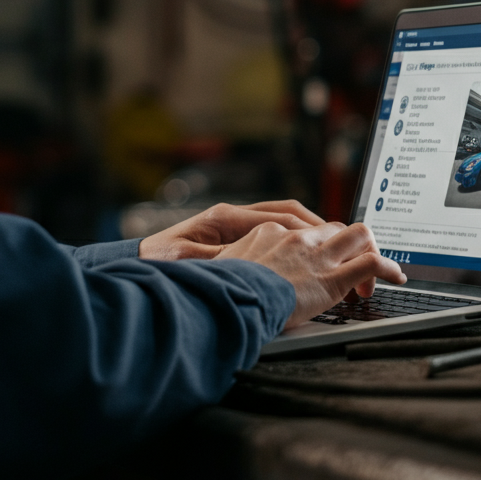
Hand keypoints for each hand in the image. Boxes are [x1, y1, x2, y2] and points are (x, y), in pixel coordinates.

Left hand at [138, 200, 326, 261]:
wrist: (138, 264)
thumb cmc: (162, 266)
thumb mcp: (195, 266)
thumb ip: (227, 263)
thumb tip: (254, 266)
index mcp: (225, 218)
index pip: (280, 217)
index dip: (309, 229)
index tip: (332, 241)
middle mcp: (231, 215)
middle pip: (286, 213)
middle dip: (316, 226)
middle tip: (341, 242)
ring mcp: (230, 224)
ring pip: (279, 219)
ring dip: (305, 231)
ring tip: (329, 247)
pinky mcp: (228, 235)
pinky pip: (268, 230)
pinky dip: (289, 238)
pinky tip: (300, 255)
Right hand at [218, 221, 406, 327]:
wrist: (231, 298)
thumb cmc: (223, 288)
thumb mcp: (222, 266)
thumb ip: (231, 262)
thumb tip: (222, 267)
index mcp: (270, 232)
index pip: (304, 232)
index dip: (316, 247)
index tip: (316, 263)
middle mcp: (297, 238)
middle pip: (335, 228)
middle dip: (348, 246)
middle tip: (350, 267)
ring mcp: (316, 257)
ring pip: (359, 235)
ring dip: (372, 249)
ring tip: (377, 271)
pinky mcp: (332, 279)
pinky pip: (370, 264)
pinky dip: (388, 268)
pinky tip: (395, 277)